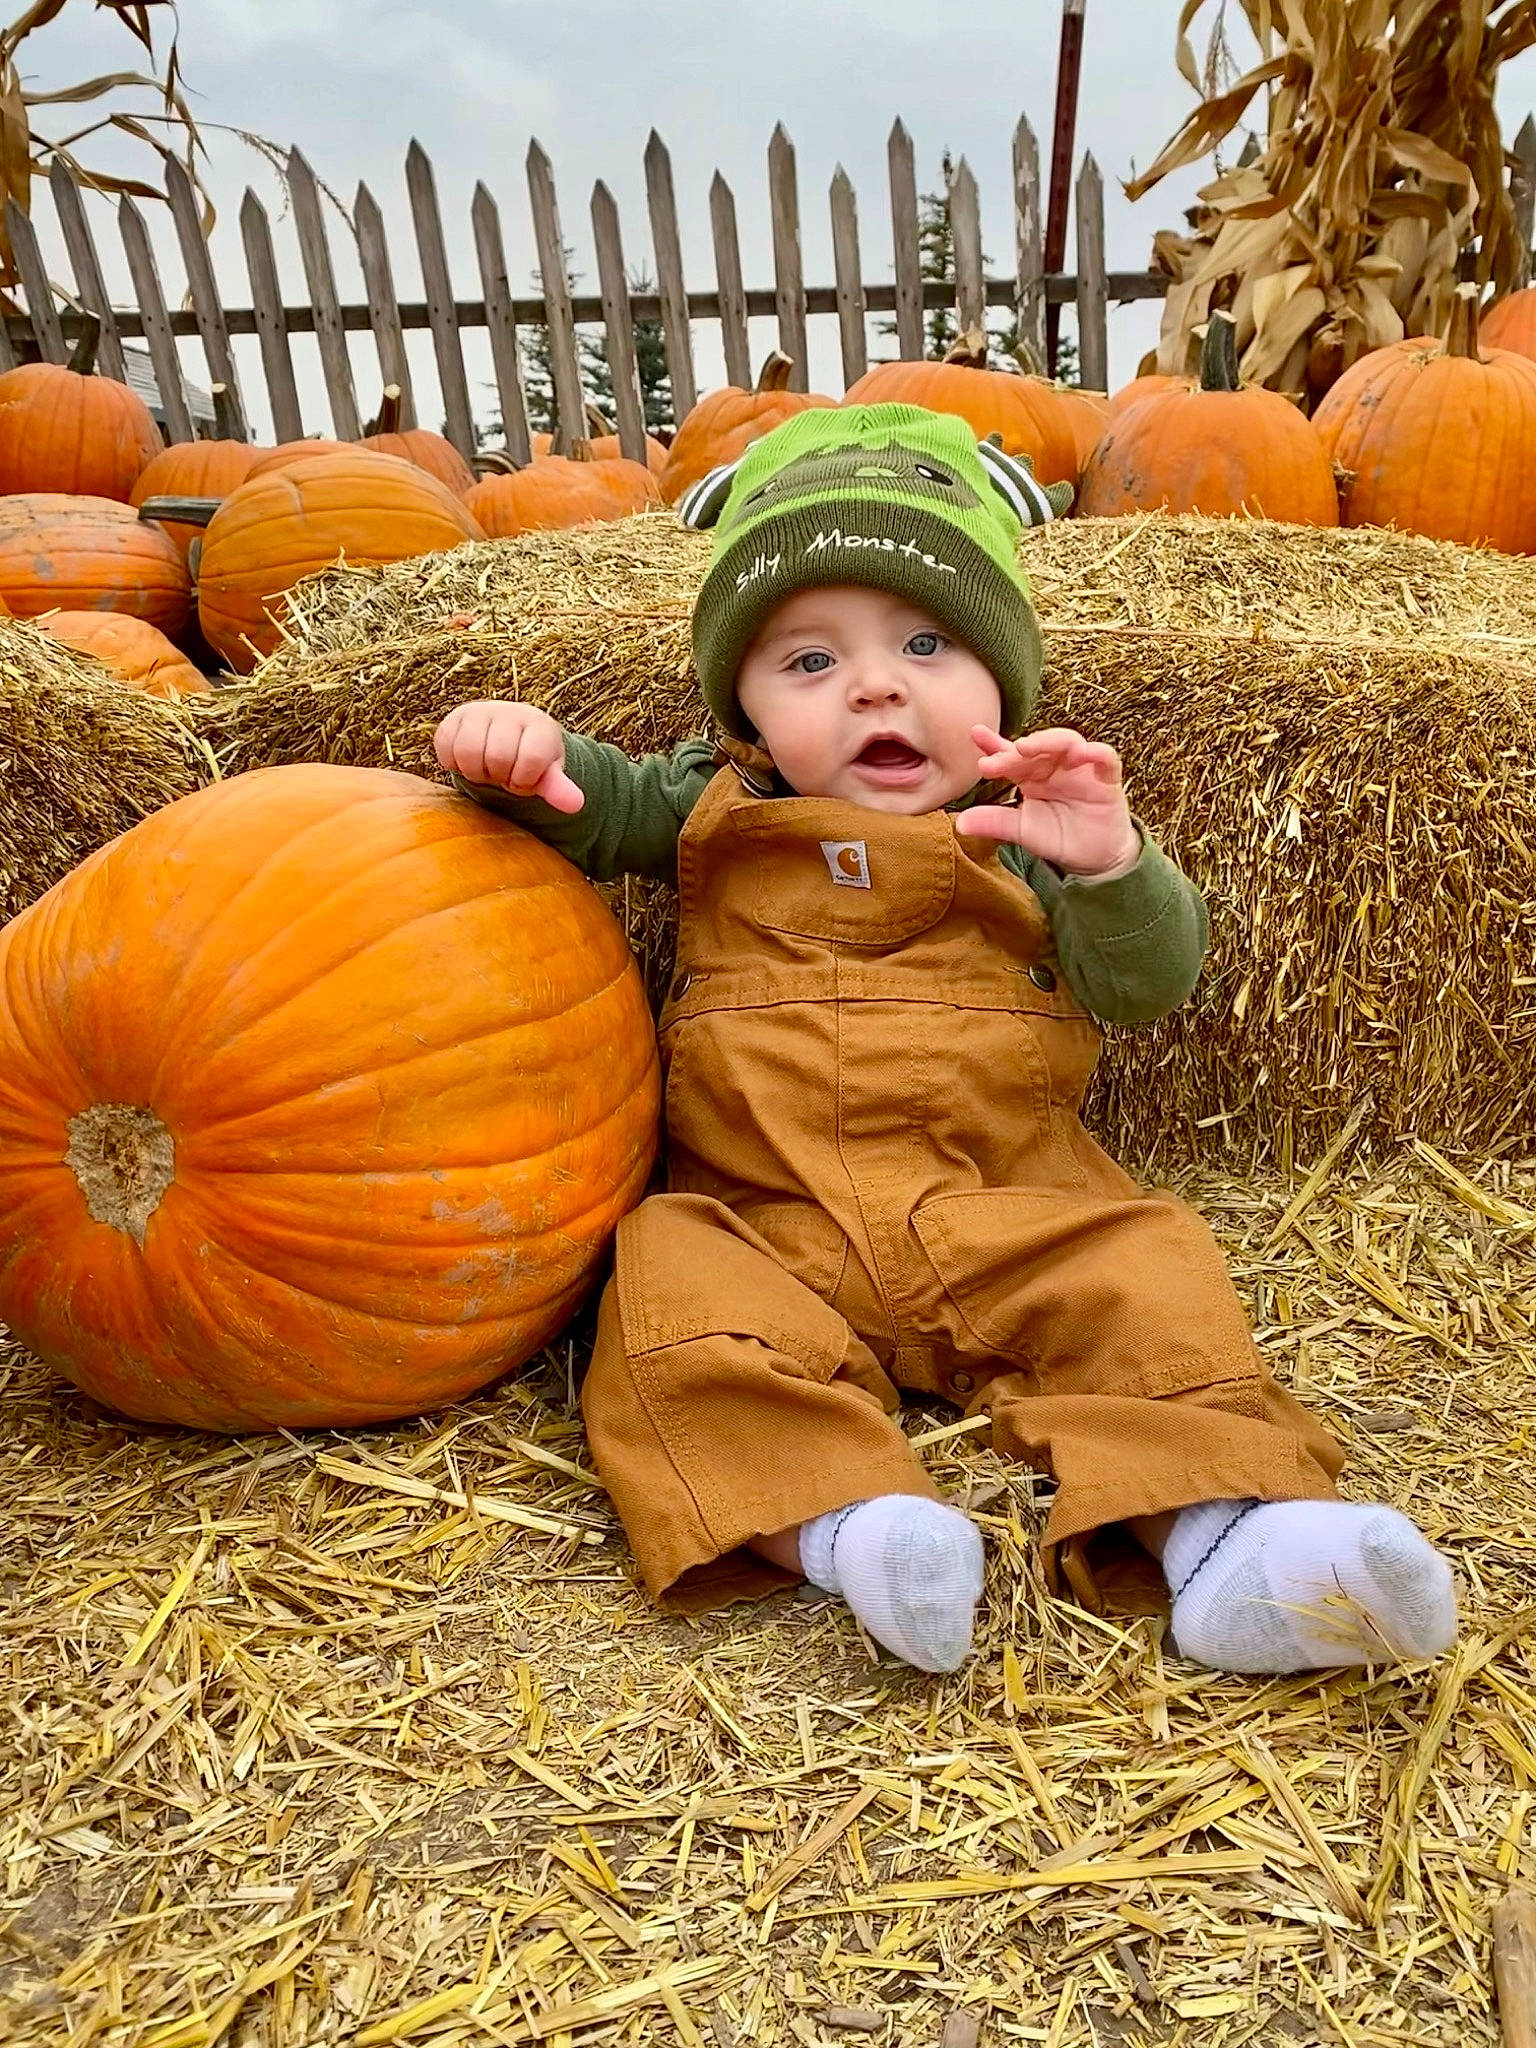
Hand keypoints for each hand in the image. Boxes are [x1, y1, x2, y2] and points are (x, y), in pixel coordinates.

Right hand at [433, 700, 583, 813]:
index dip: (525, 779)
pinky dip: (455, 764)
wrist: (505, 738)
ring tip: (487, 768)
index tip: (525, 777)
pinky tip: (468, 761)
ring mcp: (478, 712)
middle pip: (497, 756)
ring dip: (476, 772)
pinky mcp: (452, 719)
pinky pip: (446, 747)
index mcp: (538, 724)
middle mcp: (508, 711)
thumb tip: (576, 805)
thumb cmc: (529, 760)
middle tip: (504, 774)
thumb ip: (558, 788)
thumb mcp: (546, 774)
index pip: (530, 758)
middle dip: (500, 776)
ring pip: (468, 751)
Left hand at [956, 725, 1139, 878]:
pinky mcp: (1107, 777)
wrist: (1095, 857)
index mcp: (1031, 775)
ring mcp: (1081, 768)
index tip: (975, 734)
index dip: (993, 744)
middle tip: (996, 761)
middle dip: (1015, 750)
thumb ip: (995, 822)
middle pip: (1036, 746)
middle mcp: (1054, 766)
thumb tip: (959, 823)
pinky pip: (1105, 758)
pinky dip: (1097, 753)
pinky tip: (1084, 753)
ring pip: (1067, 742)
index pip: (1010, 755)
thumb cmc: (1059, 837)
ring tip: (1029, 747)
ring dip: (1049, 741)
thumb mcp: (1023, 831)